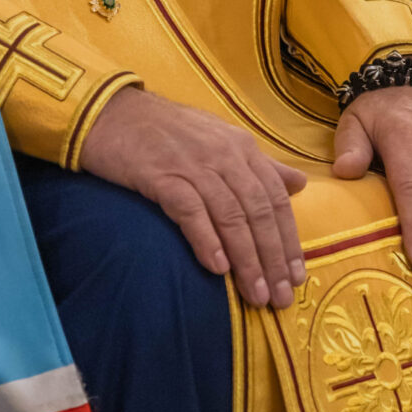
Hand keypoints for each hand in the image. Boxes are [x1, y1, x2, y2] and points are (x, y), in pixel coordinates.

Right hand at [80, 87, 306, 309]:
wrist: (112, 113)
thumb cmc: (167, 131)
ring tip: (255, 293)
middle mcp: (224, 155)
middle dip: (273, 258)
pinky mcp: (161, 175)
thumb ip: (261, 164)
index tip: (297, 277)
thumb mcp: (220, 139)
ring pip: (231, 216)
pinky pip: (191, 210)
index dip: (289, 241)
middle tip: (280, 298)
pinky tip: (218, 268)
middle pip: (258, 212)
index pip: (276, 200)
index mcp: (242, 148)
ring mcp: (193, 164)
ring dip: (247, 259)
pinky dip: (207, 239)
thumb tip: (300, 184)